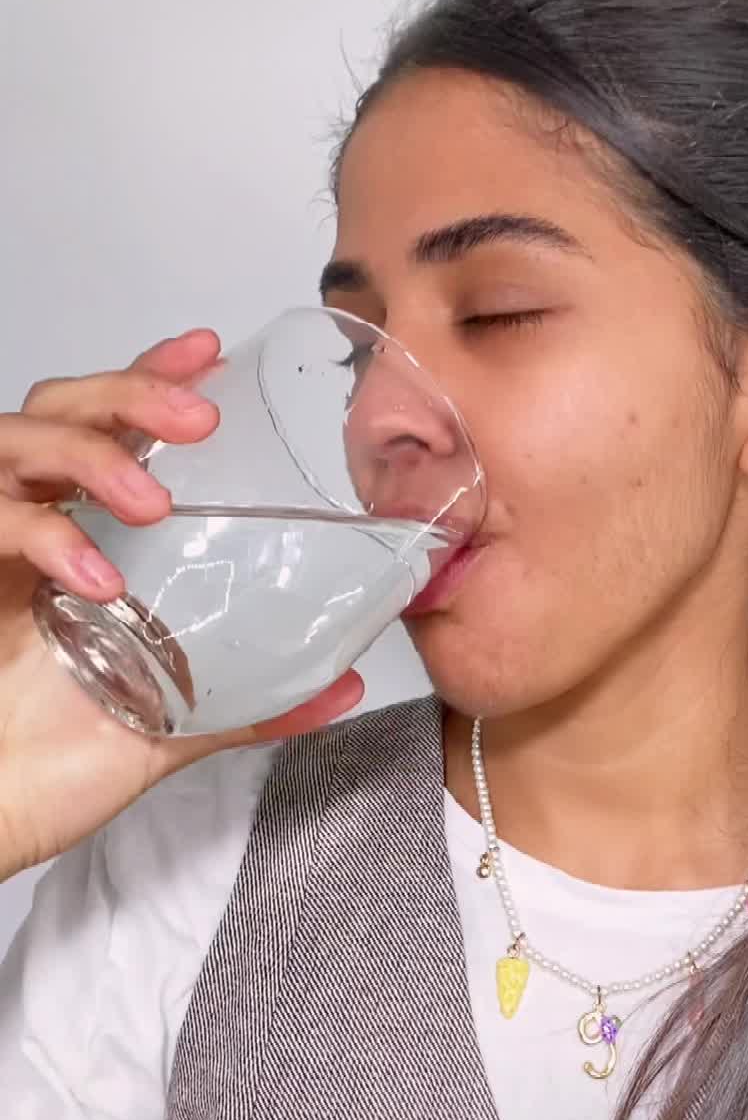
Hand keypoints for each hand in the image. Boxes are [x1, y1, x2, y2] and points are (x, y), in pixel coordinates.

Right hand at [0, 328, 363, 879]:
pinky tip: (98, 579)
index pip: (106, 425)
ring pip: (17, 439)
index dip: (151, 375)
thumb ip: (249, 698)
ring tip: (154, 503)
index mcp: (78, 539)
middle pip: (60, 406)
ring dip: (92, 456)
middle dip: (131, 391)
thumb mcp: (170, 724)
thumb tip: (343, 684)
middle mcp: (26, 526)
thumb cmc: (51, 768)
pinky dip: (46, 536)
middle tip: (200, 419)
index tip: (211, 352)